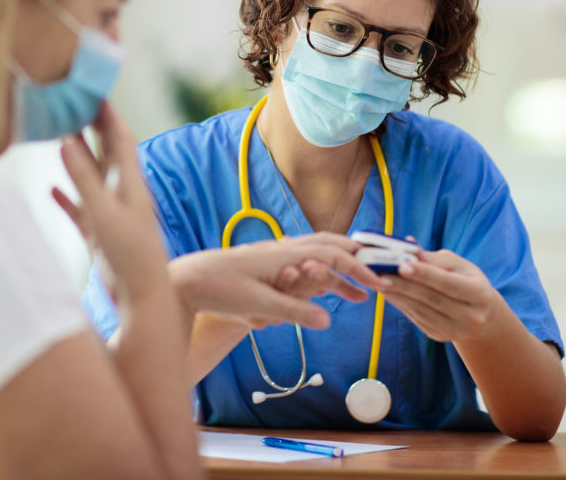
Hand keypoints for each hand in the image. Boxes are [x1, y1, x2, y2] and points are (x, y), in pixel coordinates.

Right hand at [55, 103, 166, 302]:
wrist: (142, 298)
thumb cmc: (129, 255)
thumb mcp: (103, 212)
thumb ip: (84, 178)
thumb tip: (66, 140)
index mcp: (130, 184)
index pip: (119, 138)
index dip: (107, 113)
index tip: (93, 89)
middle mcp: (122, 195)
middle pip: (105, 153)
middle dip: (91, 128)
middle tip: (74, 103)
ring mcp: (111, 215)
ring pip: (91, 179)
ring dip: (77, 159)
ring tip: (59, 135)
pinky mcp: (100, 235)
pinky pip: (80, 210)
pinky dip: (66, 197)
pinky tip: (50, 188)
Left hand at [168, 233, 390, 329]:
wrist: (187, 280)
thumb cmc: (219, 290)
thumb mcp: (258, 305)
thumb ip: (294, 310)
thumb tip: (327, 320)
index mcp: (285, 254)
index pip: (332, 256)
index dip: (358, 270)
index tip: (378, 286)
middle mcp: (282, 249)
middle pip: (328, 245)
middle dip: (355, 260)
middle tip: (378, 275)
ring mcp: (273, 255)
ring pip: (316, 253)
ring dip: (339, 268)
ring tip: (357, 293)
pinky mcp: (265, 264)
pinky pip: (301, 262)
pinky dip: (319, 270)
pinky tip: (323, 283)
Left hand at [382, 247, 501, 342]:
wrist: (482, 315)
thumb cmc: (466, 281)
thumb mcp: (458, 266)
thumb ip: (432, 258)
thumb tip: (407, 245)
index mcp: (480, 294)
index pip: (448, 283)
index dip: (425, 274)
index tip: (402, 265)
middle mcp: (471, 316)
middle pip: (431, 298)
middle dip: (403, 285)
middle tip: (380, 272)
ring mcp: (456, 330)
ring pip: (420, 311)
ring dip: (397, 295)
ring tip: (379, 280)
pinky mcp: (440, 337)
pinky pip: (416, 318)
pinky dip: (400, 304)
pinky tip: (388, 292)